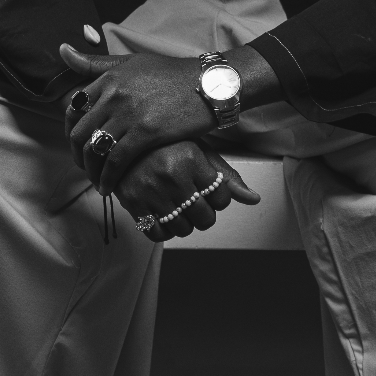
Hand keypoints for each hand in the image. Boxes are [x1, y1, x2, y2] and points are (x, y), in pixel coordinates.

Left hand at [61, 46, 208, 191]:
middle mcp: (114, 94)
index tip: (78, 146)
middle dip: (78, 156)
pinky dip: (109, 178)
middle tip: (86, 169)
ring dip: (92, 172)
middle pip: (79, 133)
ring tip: (98, 181)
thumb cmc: (172, 74)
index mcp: (108, 77)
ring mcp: (129, 113)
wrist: (209, 84)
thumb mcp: (132, 62)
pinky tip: (110, 187)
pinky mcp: (146, 132)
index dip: (70, 132)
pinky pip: (116, 161)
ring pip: (95, 150)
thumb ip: (96, 63)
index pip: (73, 110)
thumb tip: (62, 50)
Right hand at [114, 143, 260, 239]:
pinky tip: (163, 214)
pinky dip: (164, 230)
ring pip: (183, 229)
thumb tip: (255, 199)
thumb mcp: (198, 151)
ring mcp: (151, 192)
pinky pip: (158, 234)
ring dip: (185, 223)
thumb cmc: (166, 145)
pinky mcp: (133, 204)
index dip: (219, 198)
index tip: (209, 190)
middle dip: (205, 214)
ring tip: (178, 206)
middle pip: (205, 218)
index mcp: (191, 159)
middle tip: (195, 201)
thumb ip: (226, 176)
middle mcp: (172, 177)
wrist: (120, 141)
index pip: (222, 198)